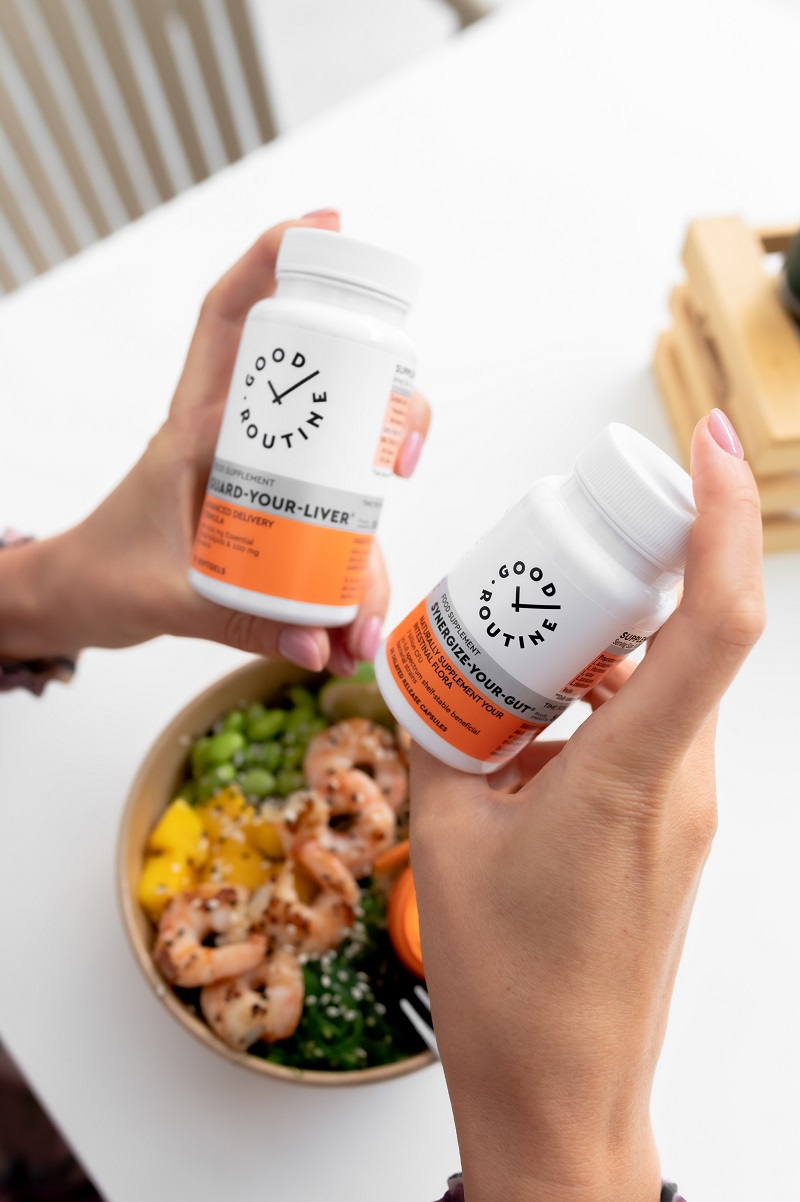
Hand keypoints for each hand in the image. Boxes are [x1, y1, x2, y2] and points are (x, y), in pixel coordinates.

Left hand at [3, 213, 429, 671]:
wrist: (84, 600)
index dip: (271, 263)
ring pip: (342, 465)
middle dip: (381, 401)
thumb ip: (242, 624)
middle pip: (322, 385)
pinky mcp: (276, 511)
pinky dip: (354, 572)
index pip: (228, 323)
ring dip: (371, 533)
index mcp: (195, 429)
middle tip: (404, 450)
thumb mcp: (168, 600)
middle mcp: (238, 441)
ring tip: (368, 607)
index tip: (327, 227)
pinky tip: (357, 621)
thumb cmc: (108, 574)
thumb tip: (318, 641)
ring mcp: (263, 475)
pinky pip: (334, 521)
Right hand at [409, 413, 763, 1200]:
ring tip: (518, 657)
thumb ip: (441, 738)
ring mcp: (688, 806)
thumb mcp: (445, 838)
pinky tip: (527, 726)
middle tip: (559, 548)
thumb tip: (434, 680)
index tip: (708, 445)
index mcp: (629, 775)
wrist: (563, 1091)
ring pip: (664, 679)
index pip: (713, 622)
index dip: (720, 519)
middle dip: (630, 568)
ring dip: (603, 645)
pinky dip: (597, 700)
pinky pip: (650, 726)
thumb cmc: (507, 985)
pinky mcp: (674, 825)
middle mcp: (682, 782)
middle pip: (685, 631)